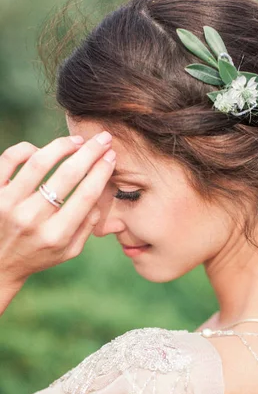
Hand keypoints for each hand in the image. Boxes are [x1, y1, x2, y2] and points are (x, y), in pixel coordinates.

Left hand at [0, 131, 115, 290]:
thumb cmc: (39, 254)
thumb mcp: (69, 250)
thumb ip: (88, 226)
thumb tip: (99, 194)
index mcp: (56, 235)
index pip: (86, 195)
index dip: (101, 171)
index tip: (111, 157)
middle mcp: (32, 219)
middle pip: (68, 175)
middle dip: (90, 152)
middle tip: (103, 138)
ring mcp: (9, 204)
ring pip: (39, 161)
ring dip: (62, 146)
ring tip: (76, 141)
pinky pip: (10, 159)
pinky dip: (27, 149)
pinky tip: (40, 150)